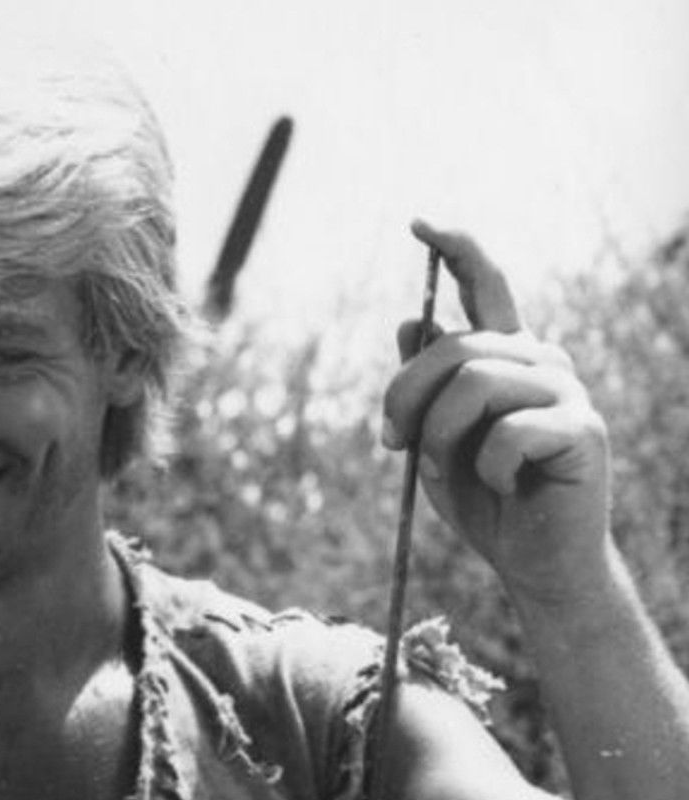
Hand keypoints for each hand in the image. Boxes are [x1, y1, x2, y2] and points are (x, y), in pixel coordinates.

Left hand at [381, 220, 612, 604]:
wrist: (533, 560)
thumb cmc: (483, 497)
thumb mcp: (435, 436)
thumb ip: (426, 384)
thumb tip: (409, 321)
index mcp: (506, 356)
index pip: (485, 287)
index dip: (456, 250)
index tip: (418, 222)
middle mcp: (541, 361)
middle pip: (453, 347)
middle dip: (404, 394)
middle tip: (392, 442)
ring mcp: (567, 392)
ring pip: (475, 382)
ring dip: (440, 434)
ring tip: (446, 468)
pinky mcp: (583, 430)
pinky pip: (508, 432)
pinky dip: (486, 467)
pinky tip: (503, 485)